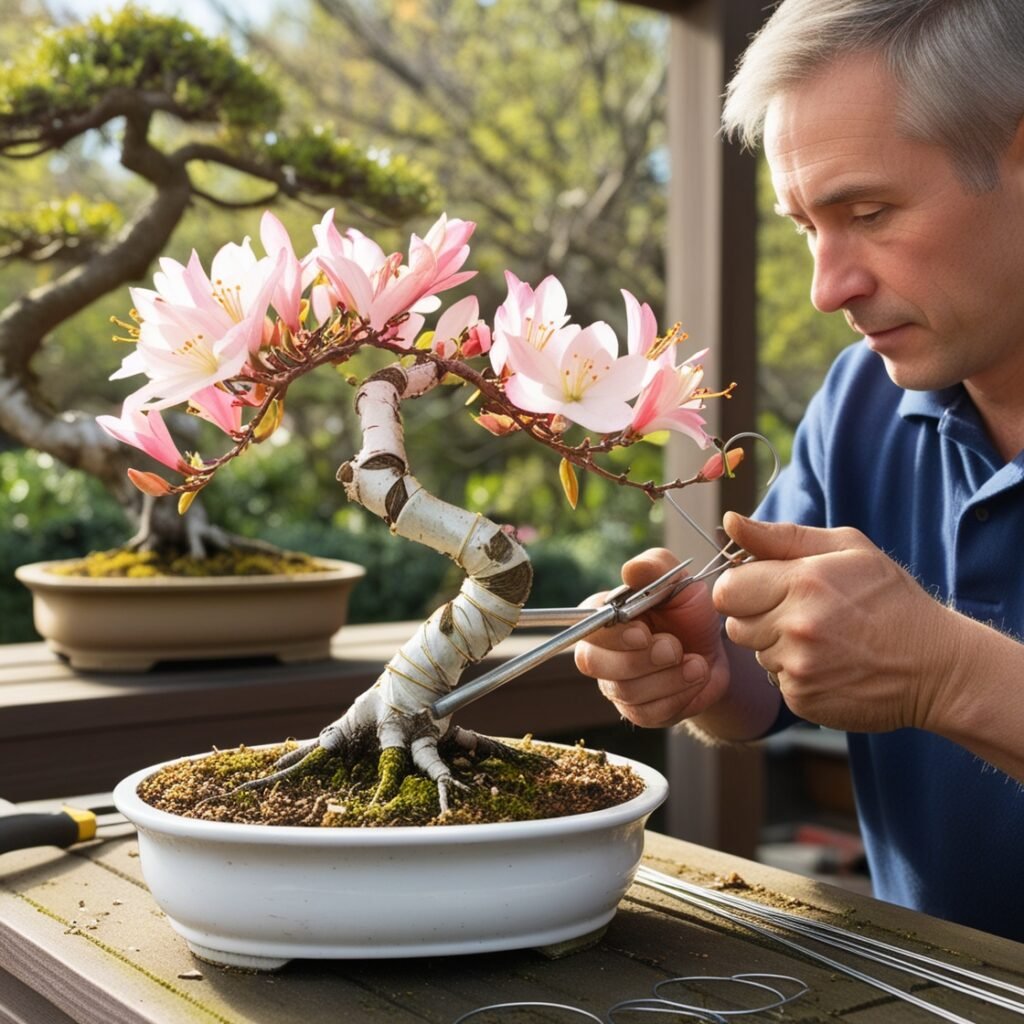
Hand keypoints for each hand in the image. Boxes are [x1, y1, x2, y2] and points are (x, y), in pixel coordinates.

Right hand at [573, 548, 730, 726]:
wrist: (714, 651)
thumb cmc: (688, 613)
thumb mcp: (680, 583)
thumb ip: (656, 568)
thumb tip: (630, 570)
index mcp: (604, 616)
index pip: (587, 626)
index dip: (611, 634)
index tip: (643, 633)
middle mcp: (601, 652)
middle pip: (593, 663)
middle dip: (638, 659)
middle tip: (675, 648)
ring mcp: (616, 685)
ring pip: (625, 690)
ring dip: (668, 677)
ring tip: (697, 663)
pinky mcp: (638, 711)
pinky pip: (647, 712)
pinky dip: (677, 696)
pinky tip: (694, 678)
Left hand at [715, 512, 958, 733]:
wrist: (936, 666)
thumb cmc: (890, 599)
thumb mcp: (846, 549)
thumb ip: (781, 537)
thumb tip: (730, 522)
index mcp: (802, 583)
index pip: (727, 590)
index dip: (742, 588)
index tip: (766, 588)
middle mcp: (796, 627)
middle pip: (735, 625)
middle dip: (758, 617)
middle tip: (800, 614)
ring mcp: (799, 668)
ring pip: (757, 654)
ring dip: (778, 646)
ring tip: (823, 639)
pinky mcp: (803, 699)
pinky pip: (777, 682)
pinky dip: (796, 674)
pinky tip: (830, 664)